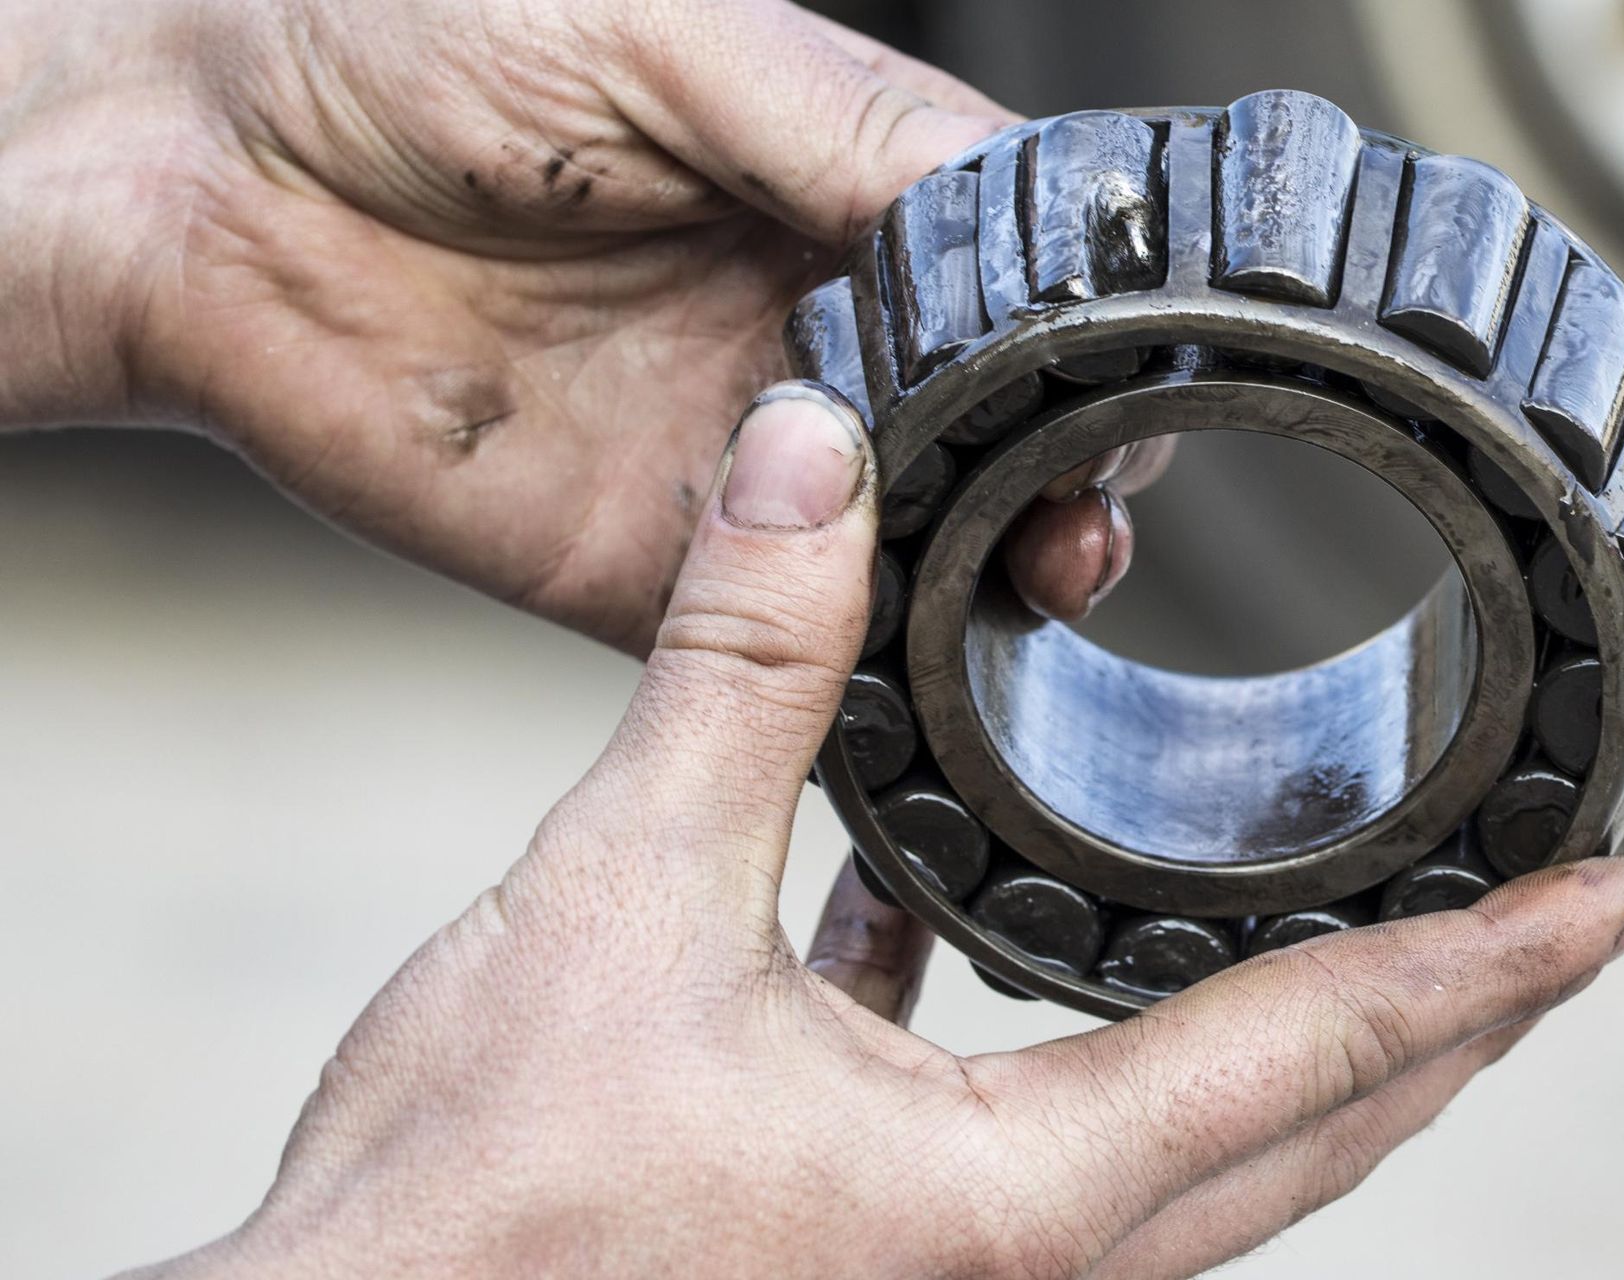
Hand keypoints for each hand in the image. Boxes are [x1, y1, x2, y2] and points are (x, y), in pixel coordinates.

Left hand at [0, 0, 1149, 646]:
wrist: (195, 187)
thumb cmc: (393, 42)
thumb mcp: (659, 27)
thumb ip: (843, 123)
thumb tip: (1017, 193)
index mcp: (817, 194)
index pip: (1005, 282)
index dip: (1076, 340)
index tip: (1121, 387)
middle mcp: (793, 332)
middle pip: (982, 429)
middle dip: (1055, 476)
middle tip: (1086, 512)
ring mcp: (726, 455)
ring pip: (903, 543)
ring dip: (981, 571)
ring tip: (1033, 574)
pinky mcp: (643, 564)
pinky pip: (772, 631)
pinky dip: (849, 654)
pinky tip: (910, 645)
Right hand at [140, 387, 1623, 1279]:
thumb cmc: (464, 1219)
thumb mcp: (612, 902)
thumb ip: (738, 671)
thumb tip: (808, 468)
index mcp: (1001, 1201)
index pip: (1312, 1057)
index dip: (1482, 965)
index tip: (1608, 901)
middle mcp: (1016, 1272)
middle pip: (1311, 1140)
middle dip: (1447, 1024)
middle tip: (1553, 925)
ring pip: (1203, 1158)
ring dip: (1289, 1045)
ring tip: (1356, 931)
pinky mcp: (872, 1259)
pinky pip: (1037, 1145)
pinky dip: (1066, 1045)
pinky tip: (972, 925)